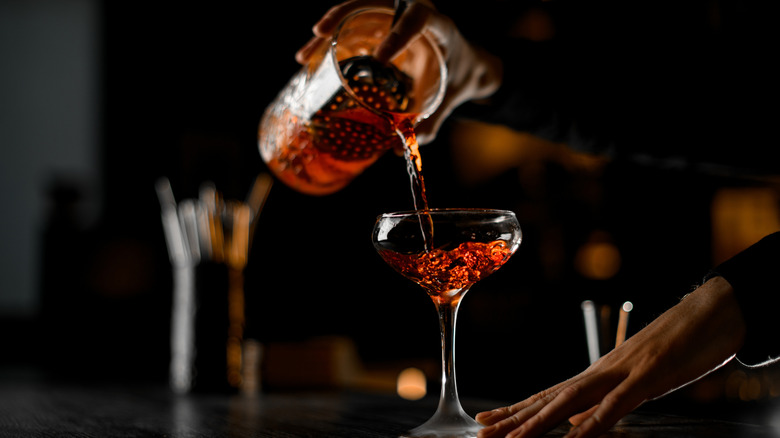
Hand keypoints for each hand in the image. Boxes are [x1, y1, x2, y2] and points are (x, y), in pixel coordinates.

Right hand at [295, 0, 502, 144]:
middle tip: (320, 33)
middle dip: (343, 14)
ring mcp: (393, 15)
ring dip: (327, 29)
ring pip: (356, 12)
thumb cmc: (460, 74)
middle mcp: (412, 12)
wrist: (465, 61)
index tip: (381, 58)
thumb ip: (432, 121)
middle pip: (374, 2)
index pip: (418, 17)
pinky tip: (310, 58)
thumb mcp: (451, 96)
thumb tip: (400, 150)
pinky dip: (330, 40)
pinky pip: (352, 24)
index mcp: (439, 26)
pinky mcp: (380, 25)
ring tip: (305, 55)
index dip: (399, 33)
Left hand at [476, 276, 745, 437]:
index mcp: (600, 375)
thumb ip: (611, 400)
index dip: (517, 409)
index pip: (550, 396)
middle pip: (550, 399)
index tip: (488, 421)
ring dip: (540, 422)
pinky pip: (616, 405)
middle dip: (515, 419)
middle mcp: (602, 372)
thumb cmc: (681, 346)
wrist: (714, 312)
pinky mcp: (648, 376)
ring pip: (572, 401)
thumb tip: (583, 423)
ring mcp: (623, 372)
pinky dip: (594, 424)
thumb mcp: (642, 381)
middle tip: (481, 432)